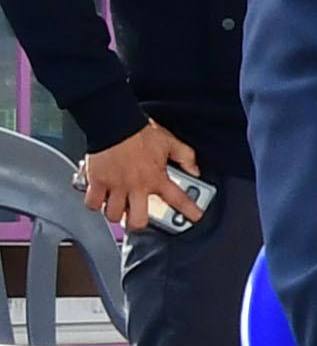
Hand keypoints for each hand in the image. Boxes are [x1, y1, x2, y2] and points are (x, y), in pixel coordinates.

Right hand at [79, 124, 201, 229]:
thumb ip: (186, 157)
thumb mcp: (170, 142)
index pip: (178, 199)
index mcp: (156, 178)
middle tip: (137, 217)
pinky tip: (99, 199)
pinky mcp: (96, 181)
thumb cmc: (140, 132)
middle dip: (137, 223)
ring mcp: (115, 186)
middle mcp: (136, 186)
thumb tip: (195, 170)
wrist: (114, 123)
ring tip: (118, 207)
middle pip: (137, 220)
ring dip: (116, 213)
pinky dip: (94, 203)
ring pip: (113, 214)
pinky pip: (92, 202)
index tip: (195, 218)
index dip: (190, 211)